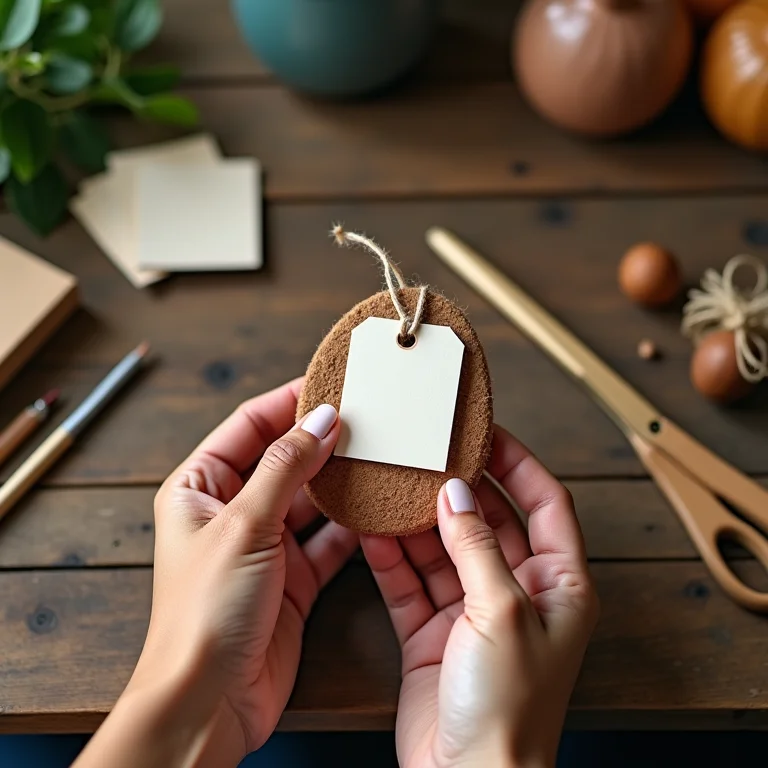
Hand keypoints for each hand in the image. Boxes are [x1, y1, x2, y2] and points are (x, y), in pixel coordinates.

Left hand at [75, 379, 357, 767]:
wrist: (211, 700)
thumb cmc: (204, 613)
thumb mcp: (244, 525)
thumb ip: (285, 467)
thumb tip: (321, 419)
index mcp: (200, 487)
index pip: (249, 425)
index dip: (289, 402)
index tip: (332, 383)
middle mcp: (231, 511)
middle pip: (283, 459)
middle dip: (323, 439)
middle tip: (368, 416)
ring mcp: (264, 545)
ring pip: (310, 498)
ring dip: (342, 480)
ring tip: (381, 453)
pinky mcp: (292, 578)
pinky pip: (328, 540)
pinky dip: (353, 525)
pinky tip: (380, 507)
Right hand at [361, 426, 598, 767]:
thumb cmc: (509, 708)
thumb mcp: (502, 611)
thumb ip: (477, 545)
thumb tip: (456, 491)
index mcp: (560, 585)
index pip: (546, 503)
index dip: (519, 463)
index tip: (487, 432)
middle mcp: (518, 592)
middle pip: (489, 520)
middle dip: (459, 487)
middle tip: (428, 451)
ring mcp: (472, 610)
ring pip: (444, 547)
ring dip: (419, 520)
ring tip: (392, 482)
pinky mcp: (432, 630)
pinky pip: (411, 580)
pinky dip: (392, 556)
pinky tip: (372, 530)